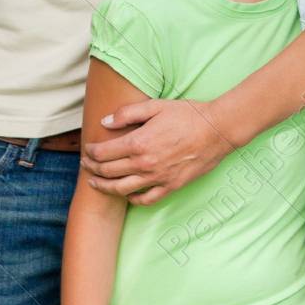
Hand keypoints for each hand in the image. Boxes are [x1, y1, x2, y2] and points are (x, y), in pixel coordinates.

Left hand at [81, 99, 228, 205]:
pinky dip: (132, 199)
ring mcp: (158, 177)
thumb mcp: (156, 106)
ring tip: (95, 184)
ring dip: (105, 187)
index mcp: (139, 142)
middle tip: (86, 165)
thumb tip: (105, 121)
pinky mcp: (171, 186)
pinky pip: (146, 199)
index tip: (87, 150)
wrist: (218, 130)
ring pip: (122, 189)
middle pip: (109, 172)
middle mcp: (145, 163)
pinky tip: (126, 195)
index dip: (91, 152)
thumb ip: (127, 113)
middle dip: (93, 169)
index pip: (104, 152)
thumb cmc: (188, 114)